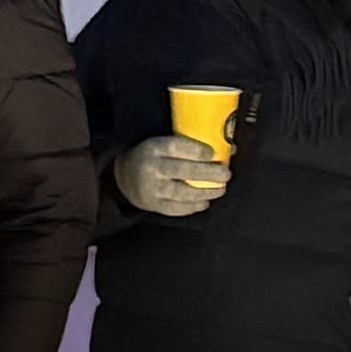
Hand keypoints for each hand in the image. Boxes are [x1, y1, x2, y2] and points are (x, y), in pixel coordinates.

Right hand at [115, 131, 230, 218]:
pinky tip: (205, 203)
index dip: (196, 151)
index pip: (176, 147)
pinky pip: (175, 208)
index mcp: (153, 148)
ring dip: (205, 192)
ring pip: (182, 192)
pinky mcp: (153, 204)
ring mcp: (151, 189)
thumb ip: (187, 146)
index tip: (213, 154)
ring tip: (221, 190)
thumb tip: (227, 149)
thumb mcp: (161, 143)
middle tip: (226, 175)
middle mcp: (151, 168)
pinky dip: (192, 207)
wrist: (123, 176)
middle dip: (208, 173)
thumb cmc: (151, 156)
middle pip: (183, 171)